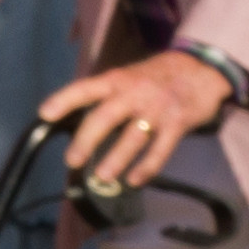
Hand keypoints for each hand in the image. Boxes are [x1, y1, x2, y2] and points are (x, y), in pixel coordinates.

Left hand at [37, 46, 241, 193]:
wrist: (204, 69)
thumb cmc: (159, 76)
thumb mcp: (131, 76)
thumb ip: (110, 95)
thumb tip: (80, 120)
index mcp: (118, 80)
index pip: (86, 88)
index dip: (64, 99)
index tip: (45, 113)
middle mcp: (135, 93)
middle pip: (105, 116)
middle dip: (87, 140)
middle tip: (72, 160)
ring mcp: (157, 109)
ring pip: (132, 137)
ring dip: (116, 159)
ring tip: (102, 176)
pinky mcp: (178, 123)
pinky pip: (160, 150)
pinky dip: (147, 167)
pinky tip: (134, 180)